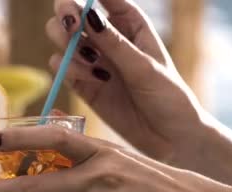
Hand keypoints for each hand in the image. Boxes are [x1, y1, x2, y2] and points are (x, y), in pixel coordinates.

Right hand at [47, 0, 210, 163]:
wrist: (169, 138)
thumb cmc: (168, 97)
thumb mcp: (145, 67)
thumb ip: (115, 44)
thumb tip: (88, 15)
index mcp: (130, 24)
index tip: (81, 5)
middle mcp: (108, 38)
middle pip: (73, 14)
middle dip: (67, 16)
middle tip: (73, 28)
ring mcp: (93, 62)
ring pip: (62, 39)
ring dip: (67, 45)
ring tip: (92, 63)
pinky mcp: (83, 85)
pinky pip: (62, 69)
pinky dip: (68, 71)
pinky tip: (93, 80)